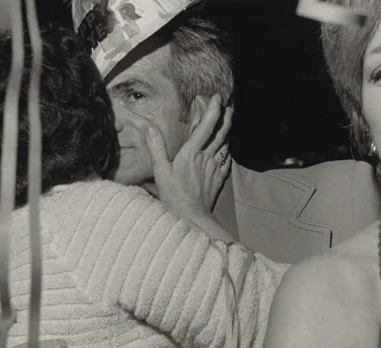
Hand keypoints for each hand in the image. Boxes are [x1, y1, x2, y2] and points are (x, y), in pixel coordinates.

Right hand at [146, 96, 232, 220]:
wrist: (192, 217)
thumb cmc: (175, 196)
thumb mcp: (161, 173)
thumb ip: (156, 149)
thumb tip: (150, 129)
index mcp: (192, 153)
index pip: (206, 126)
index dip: (213, 110)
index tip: (218, 97)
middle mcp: (206, 157)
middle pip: (221, 133)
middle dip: (226, 118)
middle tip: (229, 107)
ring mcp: (214, 168)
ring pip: (225, 146)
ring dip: (227, 133)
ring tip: (228, 124)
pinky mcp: (218, 179)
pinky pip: (226, 162)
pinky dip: (227, 153)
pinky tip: (226, 151)